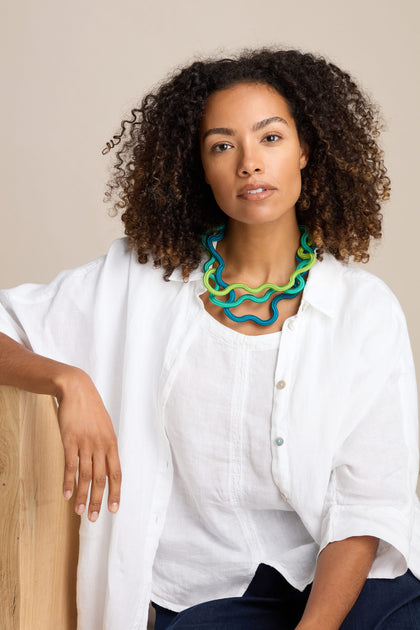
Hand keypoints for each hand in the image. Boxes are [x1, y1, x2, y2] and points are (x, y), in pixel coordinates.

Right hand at [56, 367, 121, 521]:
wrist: (77, 389)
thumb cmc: (91, 409)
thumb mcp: (106, 427)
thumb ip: (107, 446)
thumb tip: (108, 465)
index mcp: (112, 443)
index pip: (116, 473)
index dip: (115, 492)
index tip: (114, 509)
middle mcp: (101, 445)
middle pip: (102, 479)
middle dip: (99, 501)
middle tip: (95, 518)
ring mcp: (85, 443)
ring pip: (86, 476)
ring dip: (83, 496)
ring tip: (80, 512)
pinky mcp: (70, 440)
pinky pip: (70, 465)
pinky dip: (68, 481)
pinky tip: (67, 494)